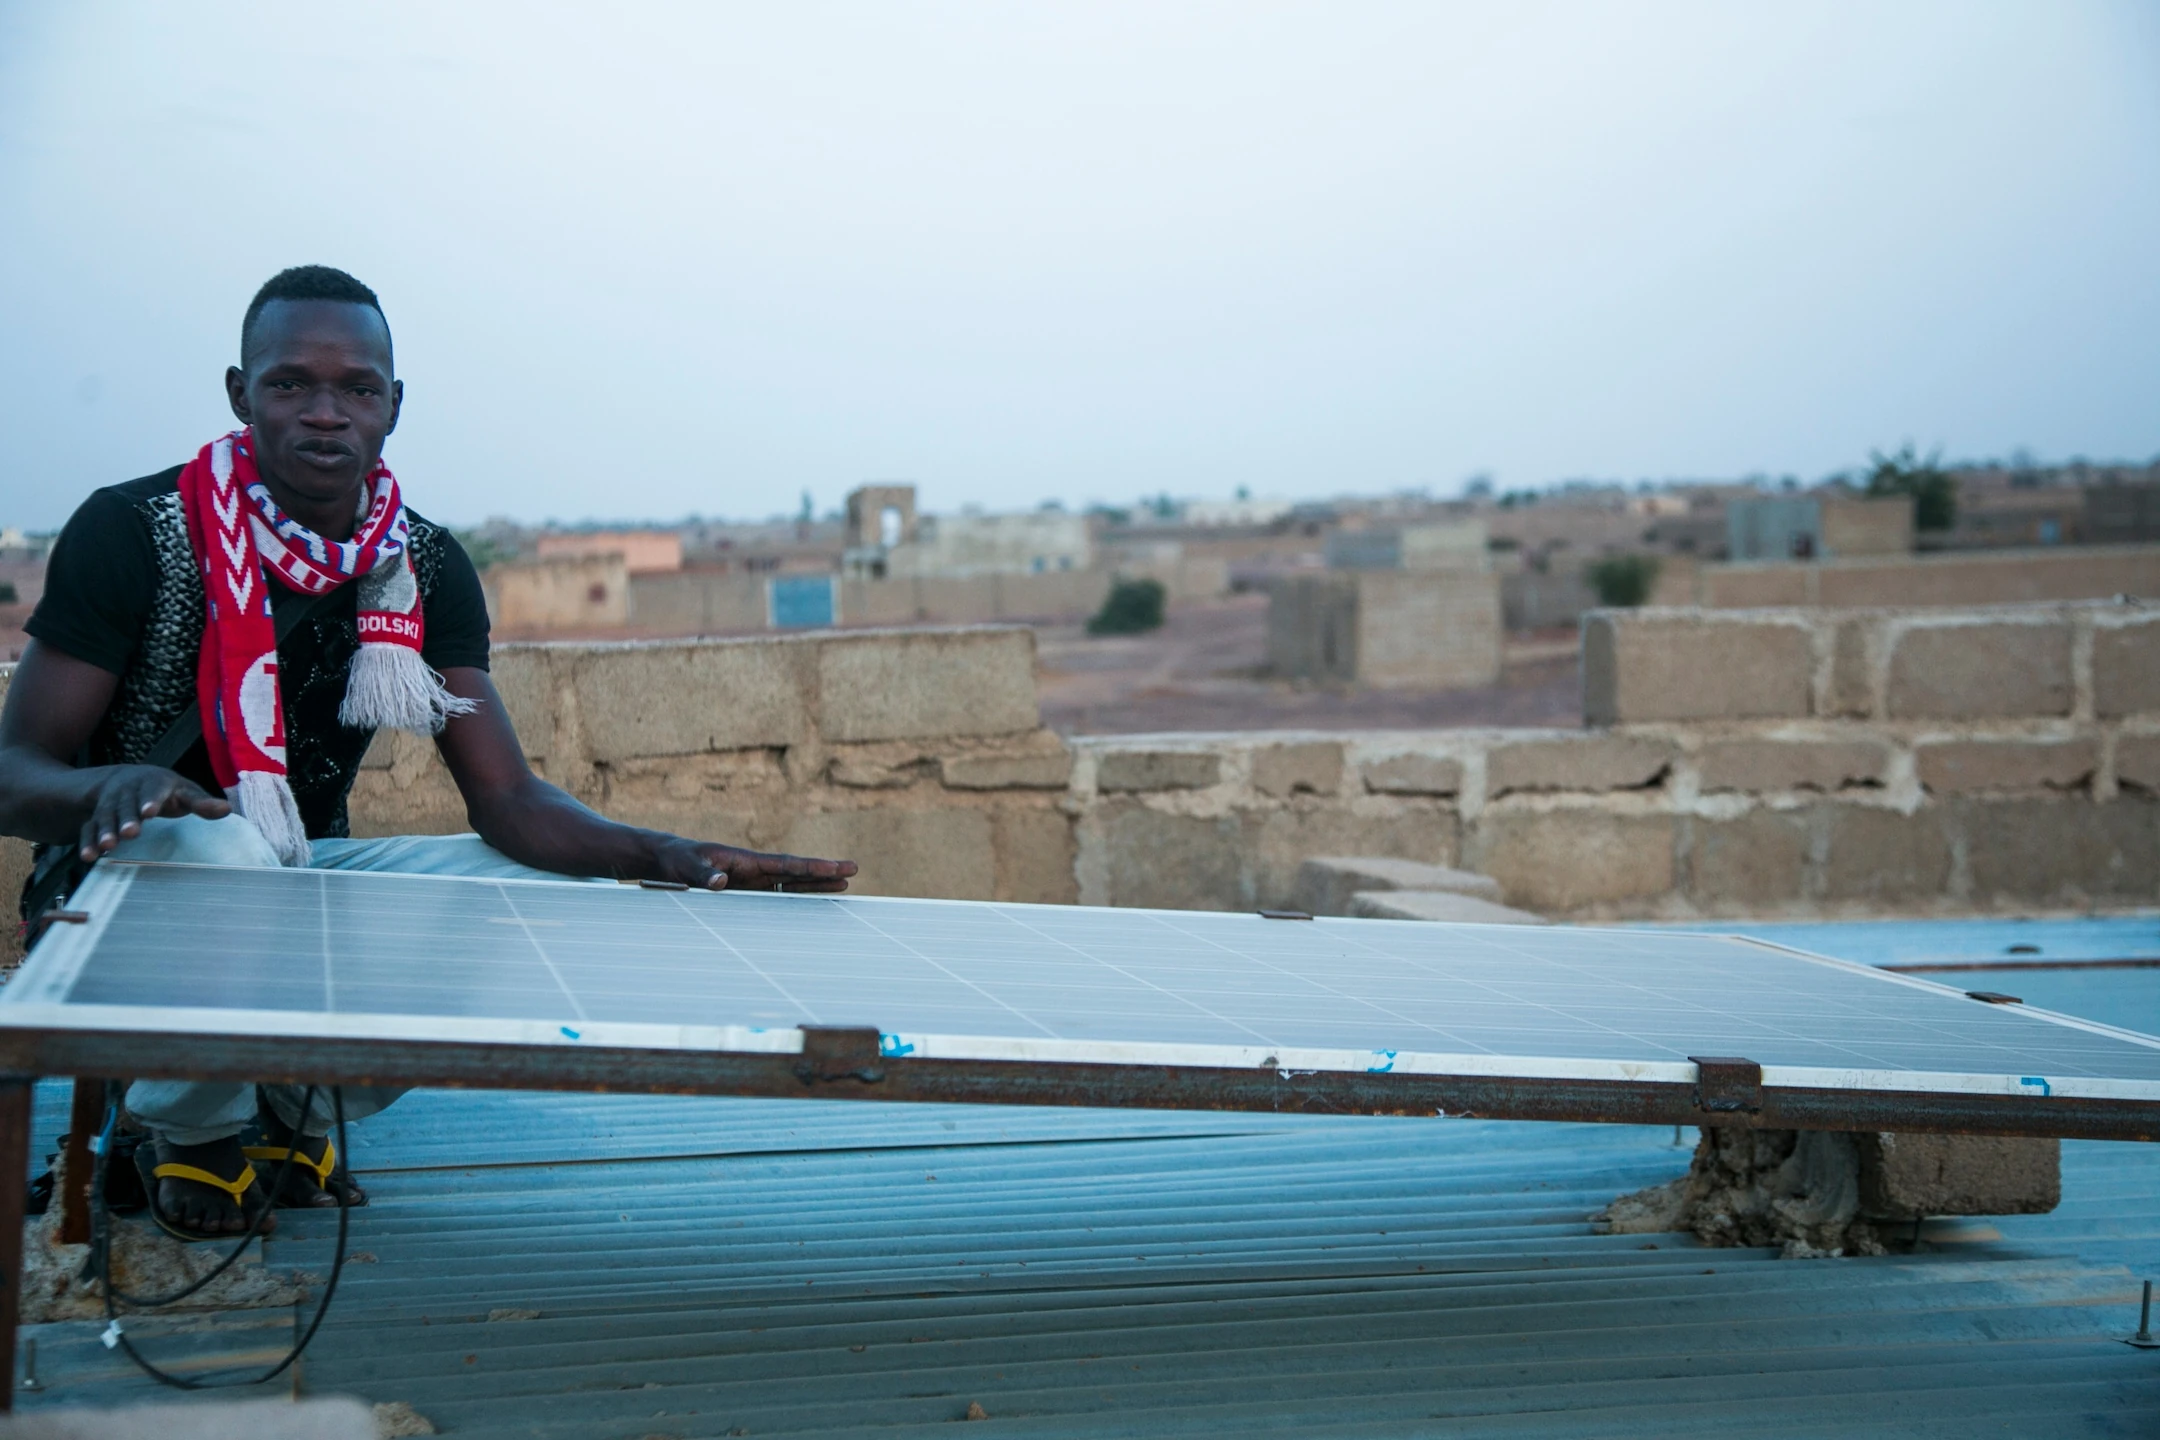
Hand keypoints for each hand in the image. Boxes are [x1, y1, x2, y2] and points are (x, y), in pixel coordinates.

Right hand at [80, 765, 230, 861]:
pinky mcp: (96, 816)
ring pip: (105, 815)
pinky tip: (88, 856)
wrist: (126, 778)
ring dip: (105, 830)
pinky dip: (87, 841)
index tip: (150, 812)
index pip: (153, 790)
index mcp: (153, 782)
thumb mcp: (184, 792)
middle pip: (126, 804)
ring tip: (107, 846)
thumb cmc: (164, 790)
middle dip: (127, 818)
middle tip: (130, 833)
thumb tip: (226, 810)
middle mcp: (128, 791)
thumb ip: (201, 802)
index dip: (151, 800)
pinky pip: (88, 827)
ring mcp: (110, 803)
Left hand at [649, 838, 857, 892]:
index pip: (786, 864)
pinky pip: (775, 897)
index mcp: (745, 861)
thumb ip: (703, 874)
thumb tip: (722, 881)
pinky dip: (794, 899)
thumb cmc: (675, 861)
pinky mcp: (744, 893)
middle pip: (796, 873)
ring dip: (814, 886)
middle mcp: (754, 870)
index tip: (838, 867)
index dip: (813, 867)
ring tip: (843, 886)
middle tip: (853, 871)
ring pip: (790, 885)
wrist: (664, 860)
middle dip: (824, 873)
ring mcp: (751, 882)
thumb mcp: (685, 867)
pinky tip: (810, 904)